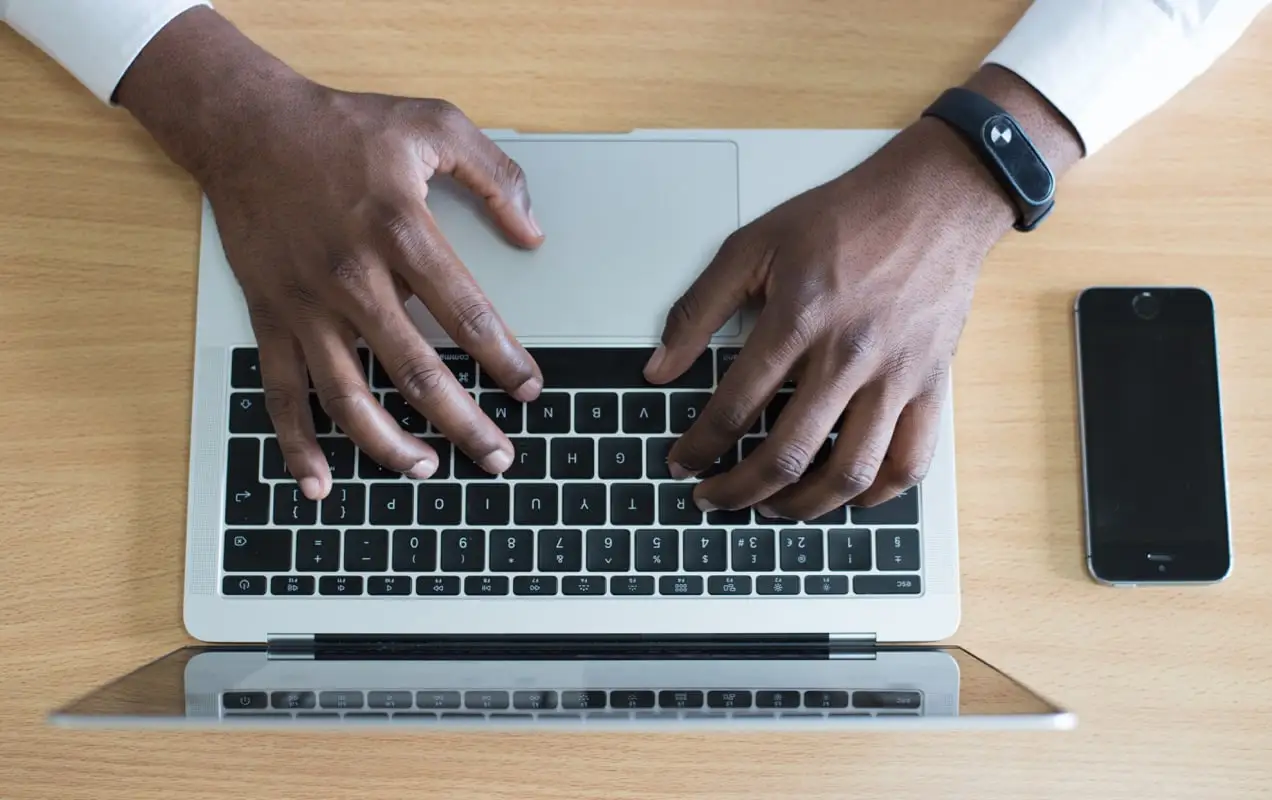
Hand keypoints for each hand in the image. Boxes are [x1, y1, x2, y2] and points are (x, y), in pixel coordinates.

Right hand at [118, 8, 542, 499]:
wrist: (246, 125)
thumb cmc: (344, 126)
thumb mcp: (433, 123)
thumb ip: (494, 175)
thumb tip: (534, 232)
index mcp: (400, 230)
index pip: (467, 314)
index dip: (505, 359)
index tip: (530, 389)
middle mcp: (353, 278)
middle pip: (416, 371)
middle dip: (464, 423)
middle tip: (498, 457)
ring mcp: (307, 305)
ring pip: (349, 396)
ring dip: (389, 445)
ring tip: (428, 470)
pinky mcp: (270, 318)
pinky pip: (281, 392)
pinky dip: (296, 443)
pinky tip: (319, 482)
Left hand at [644, 118, 1018, 518]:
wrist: (934, 199)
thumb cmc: (845, 219)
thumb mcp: (753, 244)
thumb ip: (698, 308)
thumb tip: (659, 367)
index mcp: (799, 319)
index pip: (735, 407)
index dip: (699, 446)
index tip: (682, 462)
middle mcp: (849, 355)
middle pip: (786, 453)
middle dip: (738, 490)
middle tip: (713, 499)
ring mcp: (896, 376)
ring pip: (849, 472)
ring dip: (802, 505)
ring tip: (772, 508)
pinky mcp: (932, 385)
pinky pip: (910, 462)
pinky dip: (876, 494)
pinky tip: (847, 496)